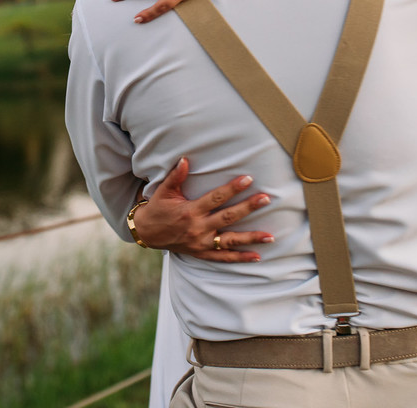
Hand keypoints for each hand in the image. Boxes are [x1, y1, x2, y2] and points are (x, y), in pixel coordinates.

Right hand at [132, 157, 274, 262]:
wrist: (146, 233)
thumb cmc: (158, 208)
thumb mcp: (164, 191)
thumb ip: (176, 176)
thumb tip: (185, 159)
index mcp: (190, 210)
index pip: (215, 198)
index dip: (232, 188)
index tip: (248, 179)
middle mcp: (198, 228)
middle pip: (228, 217)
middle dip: (248, 208)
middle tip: (265, 199)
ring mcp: (201, 243)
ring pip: (230, 240)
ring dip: (251, 238)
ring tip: (270, 236)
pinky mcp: (202, 253)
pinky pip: (223, 257)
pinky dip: (240, 257)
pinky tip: (257, 256)